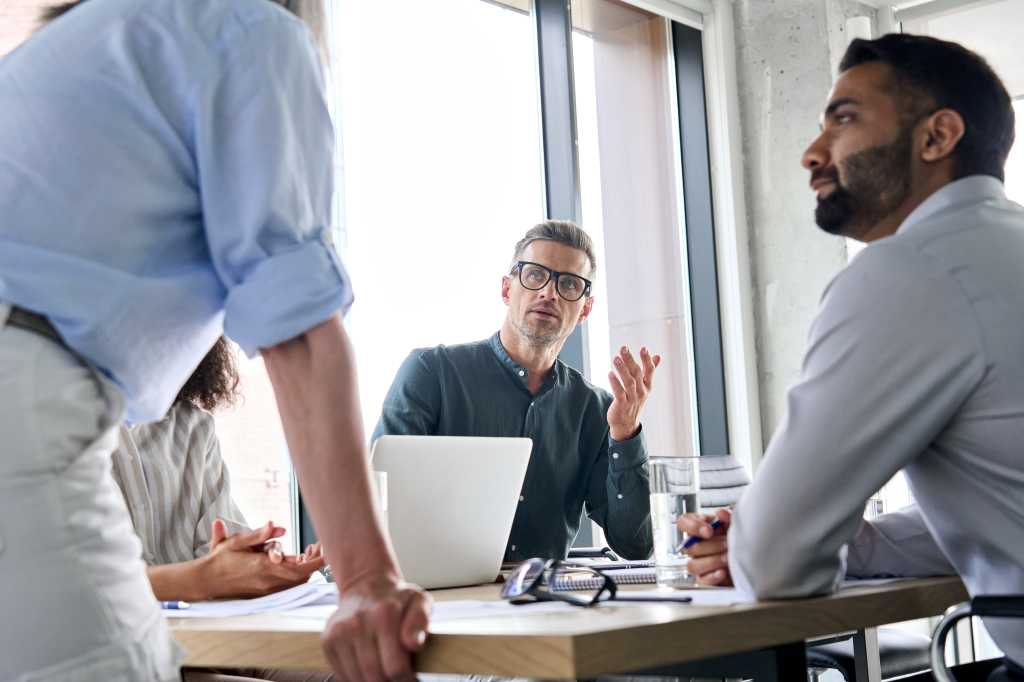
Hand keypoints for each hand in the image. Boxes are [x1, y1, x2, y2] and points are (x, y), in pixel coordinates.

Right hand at [198, 519, 325, 598]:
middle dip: (313, 565)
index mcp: (262, 567)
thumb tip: (276, 525)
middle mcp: (267, 581)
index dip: (315, 564)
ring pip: (294, 583)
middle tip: (319, 551)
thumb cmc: (220, 558)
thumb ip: (258, 534)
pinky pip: (285, 586)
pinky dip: (294, 576)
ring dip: (304, 570)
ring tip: (307, 554)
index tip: (327, 555)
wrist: (205, 580)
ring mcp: (265, 589)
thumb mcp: (237, 541)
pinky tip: (293, 563)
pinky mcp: (262, 593)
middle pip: (301, 577)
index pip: (297, 569)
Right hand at [322, 572, 431, 681]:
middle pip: (375, 677)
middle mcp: (358, 623)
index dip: (406, 679)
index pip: (395, 667)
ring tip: (383, 671)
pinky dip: (356, 678)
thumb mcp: (419, 601)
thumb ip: (420, 622)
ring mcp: (340, 632)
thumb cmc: (398, 600)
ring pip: (357, 679)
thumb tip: (414, 644)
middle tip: (397, 677)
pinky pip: (342, 675)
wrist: (366, 586)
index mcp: (385, 614)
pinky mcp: (328, 641)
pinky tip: (367, 667)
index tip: (410, 678)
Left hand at [607, 346, 661, 440]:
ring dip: (622, 369)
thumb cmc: (634, 401)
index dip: (647, 360)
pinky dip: (615, 383)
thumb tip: (658, 356)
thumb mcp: (644, 387)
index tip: (644, 348)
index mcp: (647, 386)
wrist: (626, 425)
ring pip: (628, 382)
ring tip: (615, 358)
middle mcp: (641, 392)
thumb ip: (650, 371)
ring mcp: (632, 399)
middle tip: (623, 348)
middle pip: (637, 373)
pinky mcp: (622, 405)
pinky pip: (619, 392)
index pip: (649, 371)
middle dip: (630, 360)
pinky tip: (610, 373)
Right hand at [678, 508, 732, 585]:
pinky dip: (713, 576)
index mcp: (699, 528)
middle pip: (690, 546)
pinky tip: (723, 571)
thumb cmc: (736, 541)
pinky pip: (702, 580)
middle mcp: (695, 546)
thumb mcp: (734, 526)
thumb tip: (721, 513)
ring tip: (728, 557)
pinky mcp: (704, 579)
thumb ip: (727, 517)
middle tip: (727, 544)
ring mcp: (698, 563)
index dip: (693, 526)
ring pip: (693, 565)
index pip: (683, 523)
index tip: (709, 530)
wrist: (749, 560)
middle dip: (712, 545)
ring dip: (712, 560)